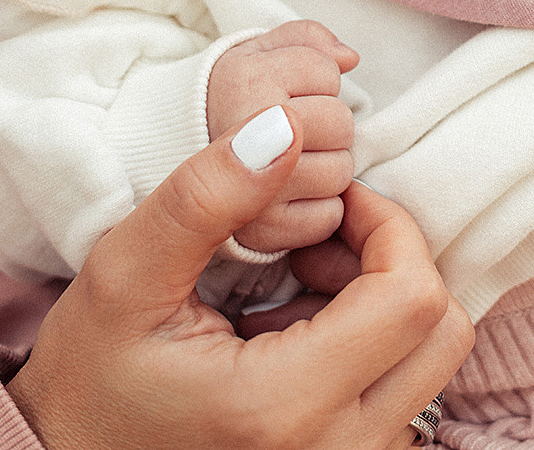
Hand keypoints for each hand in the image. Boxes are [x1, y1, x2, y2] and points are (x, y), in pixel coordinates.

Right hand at [6, 106, 473, 449]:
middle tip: (322, 235)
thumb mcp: (125, 275)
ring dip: (385, 298)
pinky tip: (302, 321)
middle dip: (393, 258)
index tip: (333, 200)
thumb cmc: (91, 380)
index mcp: (286, 406)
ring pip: (430, 358)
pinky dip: (374, 340)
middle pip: (442, 329)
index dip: (385, 224)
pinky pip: (404, 389)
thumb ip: (206, 197)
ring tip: (303, 276)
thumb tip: (286, 127)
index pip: (413, 298)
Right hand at [207, 21, 357, 251]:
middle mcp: (244, 134)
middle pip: (339, 122)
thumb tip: (349, 57)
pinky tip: (292, 193)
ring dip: (328, 164)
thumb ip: (306, 39)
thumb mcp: (255, 53)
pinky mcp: (260, 235)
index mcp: (243, 80)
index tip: (289, 90)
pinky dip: (320, 207)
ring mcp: (251, 192)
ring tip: (295, 160)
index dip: (318, 78)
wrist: (170, 162)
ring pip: (340, 172)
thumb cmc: (229, 101)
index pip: (326, 71)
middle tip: (300, 128)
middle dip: (329, 121)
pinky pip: (328, 216)